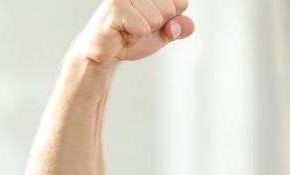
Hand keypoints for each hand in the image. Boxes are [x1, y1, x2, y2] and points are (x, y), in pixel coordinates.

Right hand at [75, 0, 195, 63]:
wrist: (104, 54)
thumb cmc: (131, 37)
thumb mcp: (163, 33)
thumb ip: (179, 27)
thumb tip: (185, 25)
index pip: (180, 3)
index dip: (168, 20)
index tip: (150, 22)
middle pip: (169, 9)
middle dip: (156, 26)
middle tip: (136, 27)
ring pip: (156, 18)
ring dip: (142, 32)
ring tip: (127, 29)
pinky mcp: (116, 6)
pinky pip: (142, 27)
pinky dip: (133, 37)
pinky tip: (120, 32)